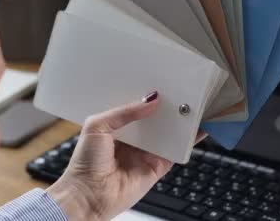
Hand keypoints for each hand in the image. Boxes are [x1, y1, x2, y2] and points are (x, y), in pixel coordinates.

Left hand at [47, 92, 186, 220]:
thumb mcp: (97, 126)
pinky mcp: (157, 166)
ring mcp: (146, 152)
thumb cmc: (85, 164)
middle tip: (179, 91)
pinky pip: (175, 152)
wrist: (88, 195)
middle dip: (166, 107)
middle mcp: (133, 139)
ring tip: (191, 105)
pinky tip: (194, 129)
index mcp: (116, 126)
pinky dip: (185, 142)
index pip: (135, 106)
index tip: (159, 84)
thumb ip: (124, 112)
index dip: (146, 96)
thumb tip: (150, 100)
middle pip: (154, 119)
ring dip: (179, 122)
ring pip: (168, 133)